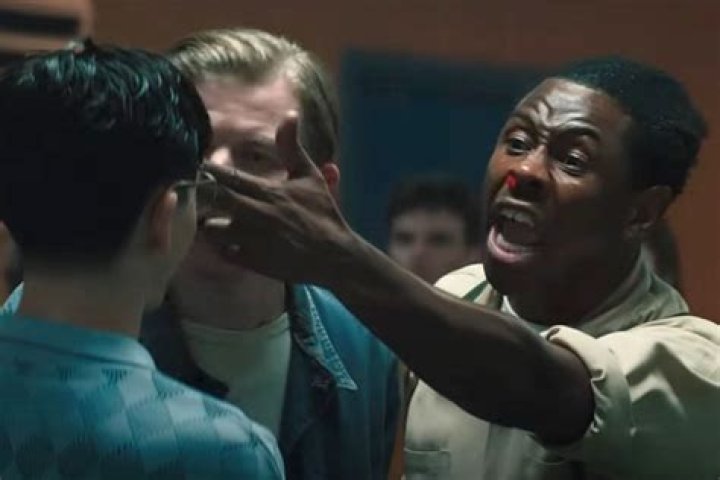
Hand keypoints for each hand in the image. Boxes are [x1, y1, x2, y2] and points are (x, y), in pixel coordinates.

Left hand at [200, 112, 358, 284]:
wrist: (334, 256)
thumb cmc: (322, 214)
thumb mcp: (310, 177)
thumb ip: (292, 148)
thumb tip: (289, 114)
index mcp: (267, 191)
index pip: (226, 176)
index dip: (205, 169)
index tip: (192, 164)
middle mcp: (255, 214)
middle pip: (211, 199)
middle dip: (198, 194)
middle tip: (189, 191)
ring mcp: (250, 239)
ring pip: (210, 229)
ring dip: (210, 224)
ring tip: (216, 221)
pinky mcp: (250, 262)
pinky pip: (222, 252)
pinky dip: (223, 247)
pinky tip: (232, 242)